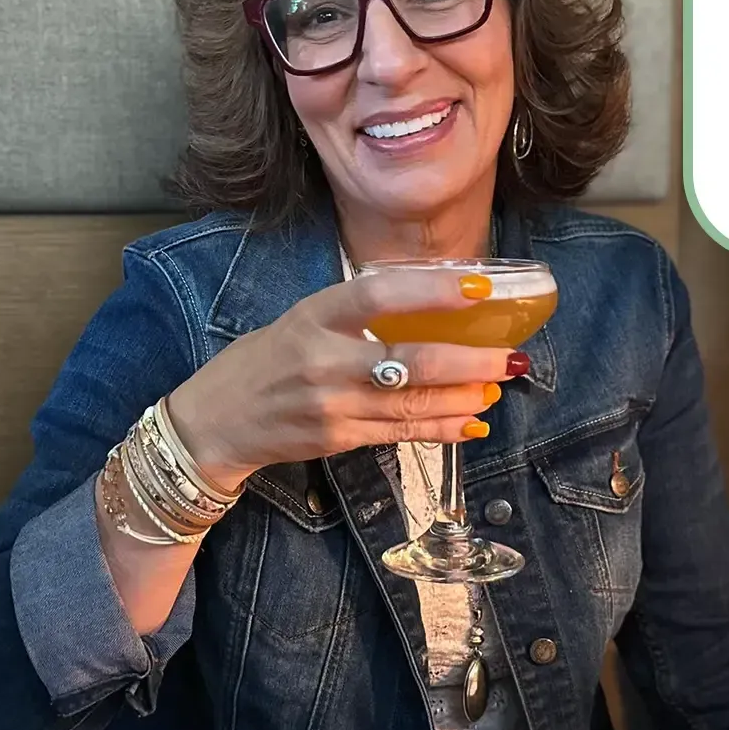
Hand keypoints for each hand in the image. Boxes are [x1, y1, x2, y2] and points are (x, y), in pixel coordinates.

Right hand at [165, 269, 520, 489]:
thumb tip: (436, 301)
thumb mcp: (305, 317)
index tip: (480, 290)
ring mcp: (331, 405)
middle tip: (510, 358)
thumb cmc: (269, 357)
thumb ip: (359, 311)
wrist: (218, 420)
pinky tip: (471, 422)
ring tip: (498, 386)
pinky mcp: (338, 439)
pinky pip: (401, 432)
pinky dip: (441, 428)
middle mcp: (323, 359)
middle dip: (469, 362)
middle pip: (411, 361)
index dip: (432, 291)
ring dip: (464, 397)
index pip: (380, 295)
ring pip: (413, 403)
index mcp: (315, 314)